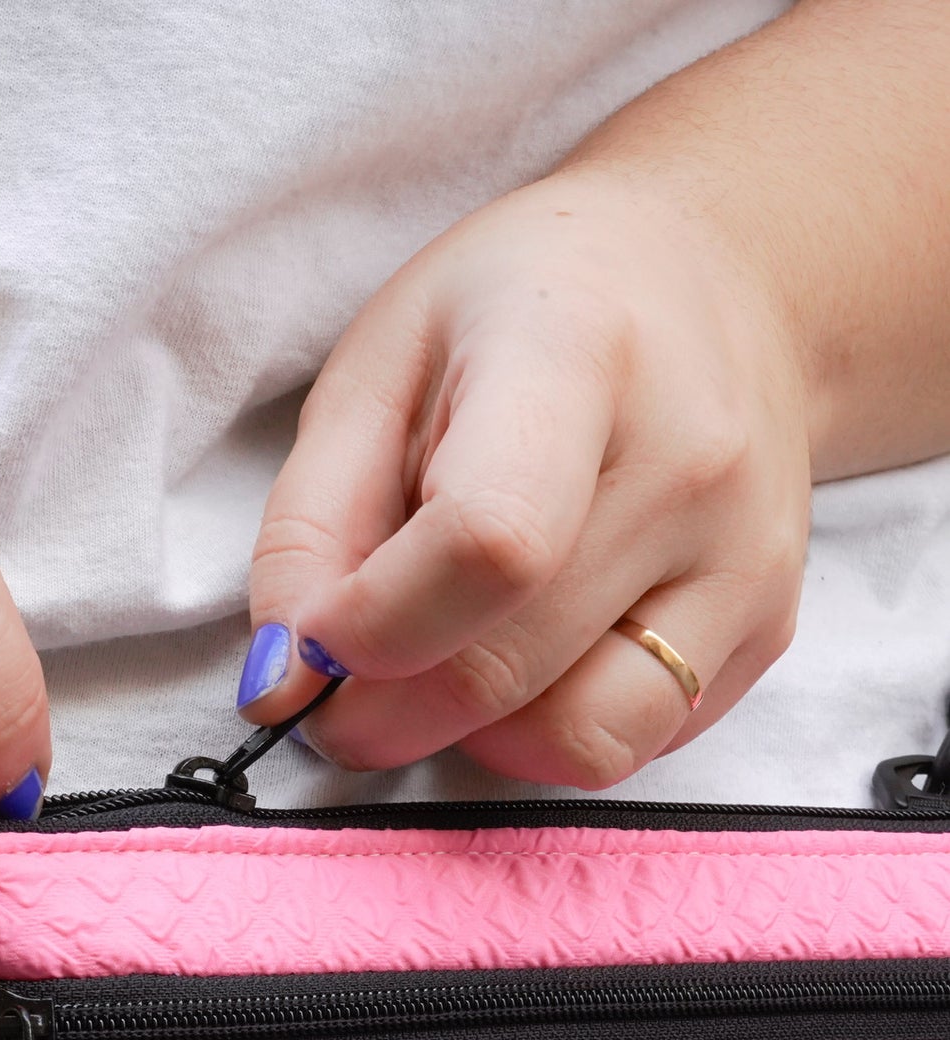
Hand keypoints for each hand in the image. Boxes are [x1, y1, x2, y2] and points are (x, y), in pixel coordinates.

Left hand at [237, 169, 811, 787]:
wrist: (711, 280)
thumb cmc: (516, 316)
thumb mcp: (377, 369)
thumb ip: (308, 527)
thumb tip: (282, 681)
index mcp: (578, 351)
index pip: (487, 545)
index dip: (372, 629)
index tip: (312, 643)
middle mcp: (691, 459)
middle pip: (508, 669)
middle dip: (382, 713)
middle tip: (339, 685)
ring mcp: (748, 554)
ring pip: (578, 741)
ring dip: (471, 739)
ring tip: (442, 664)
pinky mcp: (770, 627)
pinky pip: (632, 745)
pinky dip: (546, 734)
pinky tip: (528, 655)